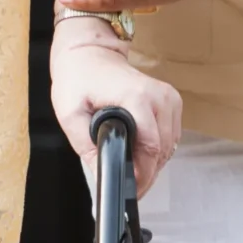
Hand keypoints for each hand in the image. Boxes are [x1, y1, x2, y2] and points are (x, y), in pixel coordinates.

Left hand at [48, 29, 183, 195]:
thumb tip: (101, 172)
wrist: (89, 53)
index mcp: (136, 97)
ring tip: (134, 174)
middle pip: (163, 150)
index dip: (142, 174)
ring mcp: (168, 97)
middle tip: (130, 188)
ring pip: (170, 145)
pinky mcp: (171, 100)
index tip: (131, 189)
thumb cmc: (79, 79)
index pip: (151, 147)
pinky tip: (142, 155)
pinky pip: (171, 135)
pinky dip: (159, 149)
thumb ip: (86, 145)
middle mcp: (158, 96)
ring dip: (155, 163)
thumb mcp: (71, 114)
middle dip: (148, 173)